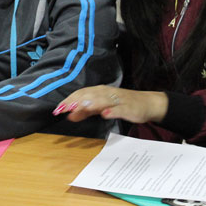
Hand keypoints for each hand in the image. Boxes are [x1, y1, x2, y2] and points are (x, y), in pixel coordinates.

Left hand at [52, 85, 168, 123]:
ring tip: (80, 108)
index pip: (81, 93)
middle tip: (63, 109)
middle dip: (75, 102)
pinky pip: (119, 109)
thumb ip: (86, 111)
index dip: (69, 100)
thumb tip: (69, 114)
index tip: (57, 109)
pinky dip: (112, 111)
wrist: (147, 104)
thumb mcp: (101, 108)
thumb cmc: (122, 105)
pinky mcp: (128, 108)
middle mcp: (107, 93)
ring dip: (90, 104)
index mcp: (99, 91)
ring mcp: (118, 100)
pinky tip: (105, 114)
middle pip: (88, 95)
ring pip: (102, 100)